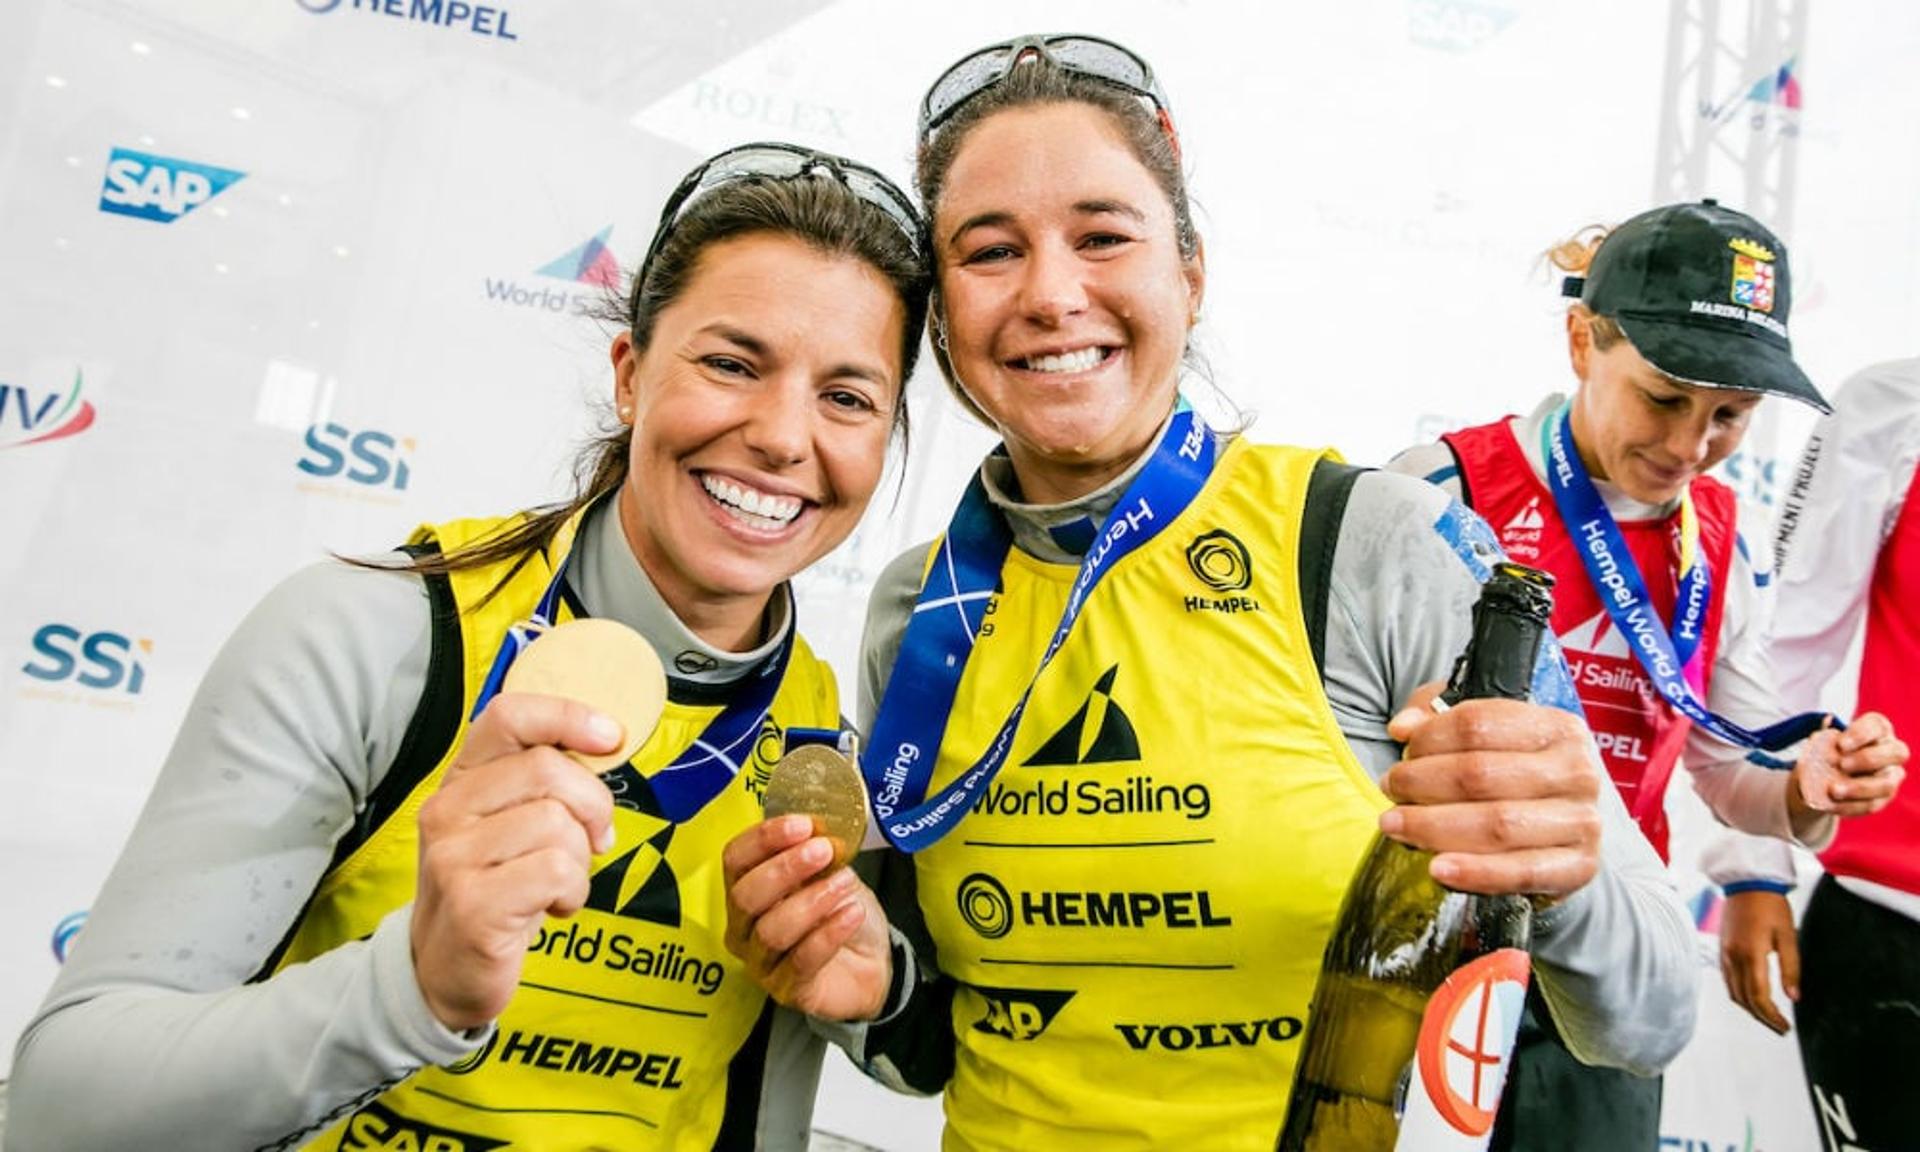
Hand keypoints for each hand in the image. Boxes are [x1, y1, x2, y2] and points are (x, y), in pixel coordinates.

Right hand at [411, 694, 619, 1031]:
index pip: (508, 716)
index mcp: (460, 780)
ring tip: (557, 884)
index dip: (567, 715)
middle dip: (592, 805)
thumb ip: (545, 784)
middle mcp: (446, 811)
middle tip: (593, 839)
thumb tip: (607, 744)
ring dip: (581, 860)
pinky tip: (553, 907)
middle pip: (548, 770)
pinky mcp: (472, 904)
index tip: (611, 738)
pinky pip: (557, 871)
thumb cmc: (493, 888)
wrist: (444, 970)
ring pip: (559, 824)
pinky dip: (573, 892)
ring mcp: (453, 858)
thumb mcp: (509, 825)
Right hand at [724, 815, 891, 1019]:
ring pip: (772, 930)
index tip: (802, 825)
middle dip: (785, 869)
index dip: (763, 839)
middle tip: (823, 851)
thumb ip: (817, 853)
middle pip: (745, 896)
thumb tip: (819, 830)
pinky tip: (852, 914)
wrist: (870, 963)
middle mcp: (743, 927)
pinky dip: (829, 932)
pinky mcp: (786, 989)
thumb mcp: (829, 874)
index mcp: (746, 889)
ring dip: (812, 900)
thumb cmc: (838, 914)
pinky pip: (802, 960)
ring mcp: (760, 962)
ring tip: (844, 883)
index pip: (735, 860)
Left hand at [1381, 681, 1602, 899]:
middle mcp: (1577, 771)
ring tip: (1396, 825)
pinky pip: (1521, 872)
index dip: (1429, 738)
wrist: (1562, 831)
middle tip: (1391, 791)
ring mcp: (1582, 821)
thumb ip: (1436, 715)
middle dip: (1422, 783)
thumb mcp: (1483, 732)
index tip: (1402, 752)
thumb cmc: (1514, 774)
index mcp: (1558, 727)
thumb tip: (1402, 728)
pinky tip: (1437, 868)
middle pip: (1481, 774)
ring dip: (1434, 826)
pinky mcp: (1579, 867)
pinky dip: (1475, 872)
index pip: (1479, 724)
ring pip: (1497, 823)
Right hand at [1718, 889, 1799, 1034]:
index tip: (1785, 1027)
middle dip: (1762, 1017)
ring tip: (1768, 1016)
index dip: (1772, 1016)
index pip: (1759, 997)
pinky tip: (1752, 997)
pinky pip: (1728, 980)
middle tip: (1780, 1027)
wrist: (1747, 882)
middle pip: (1744, 999)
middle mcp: (1734, 957)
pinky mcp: (1723, 949)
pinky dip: (1740, 994)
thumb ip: (1791, 969)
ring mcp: (1725, 954)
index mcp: (1751, 954)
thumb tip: (1793, 997)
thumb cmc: (1771, 906)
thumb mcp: (1788, 937)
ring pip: (1734, 993)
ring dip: (1750, 1009)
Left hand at [1787, 713, 1906, 832]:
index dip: (1861, 734)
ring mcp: (1891, 776)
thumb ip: (1823, 738)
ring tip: (1833, 790)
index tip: (1840, 744)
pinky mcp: (1882, 798)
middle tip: (1841, 765)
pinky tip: (1832, 804)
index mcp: (1878, 730)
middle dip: (1868, 759)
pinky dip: (1850, 806)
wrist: (1827, 775)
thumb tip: (1821, 732)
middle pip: (1896, 753)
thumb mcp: (1823, 741)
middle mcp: (1891, 751)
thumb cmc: (1829, 750)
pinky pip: (1871, 804)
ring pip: (1886, 784)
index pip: (1878, 726)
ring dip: (1859, 788)